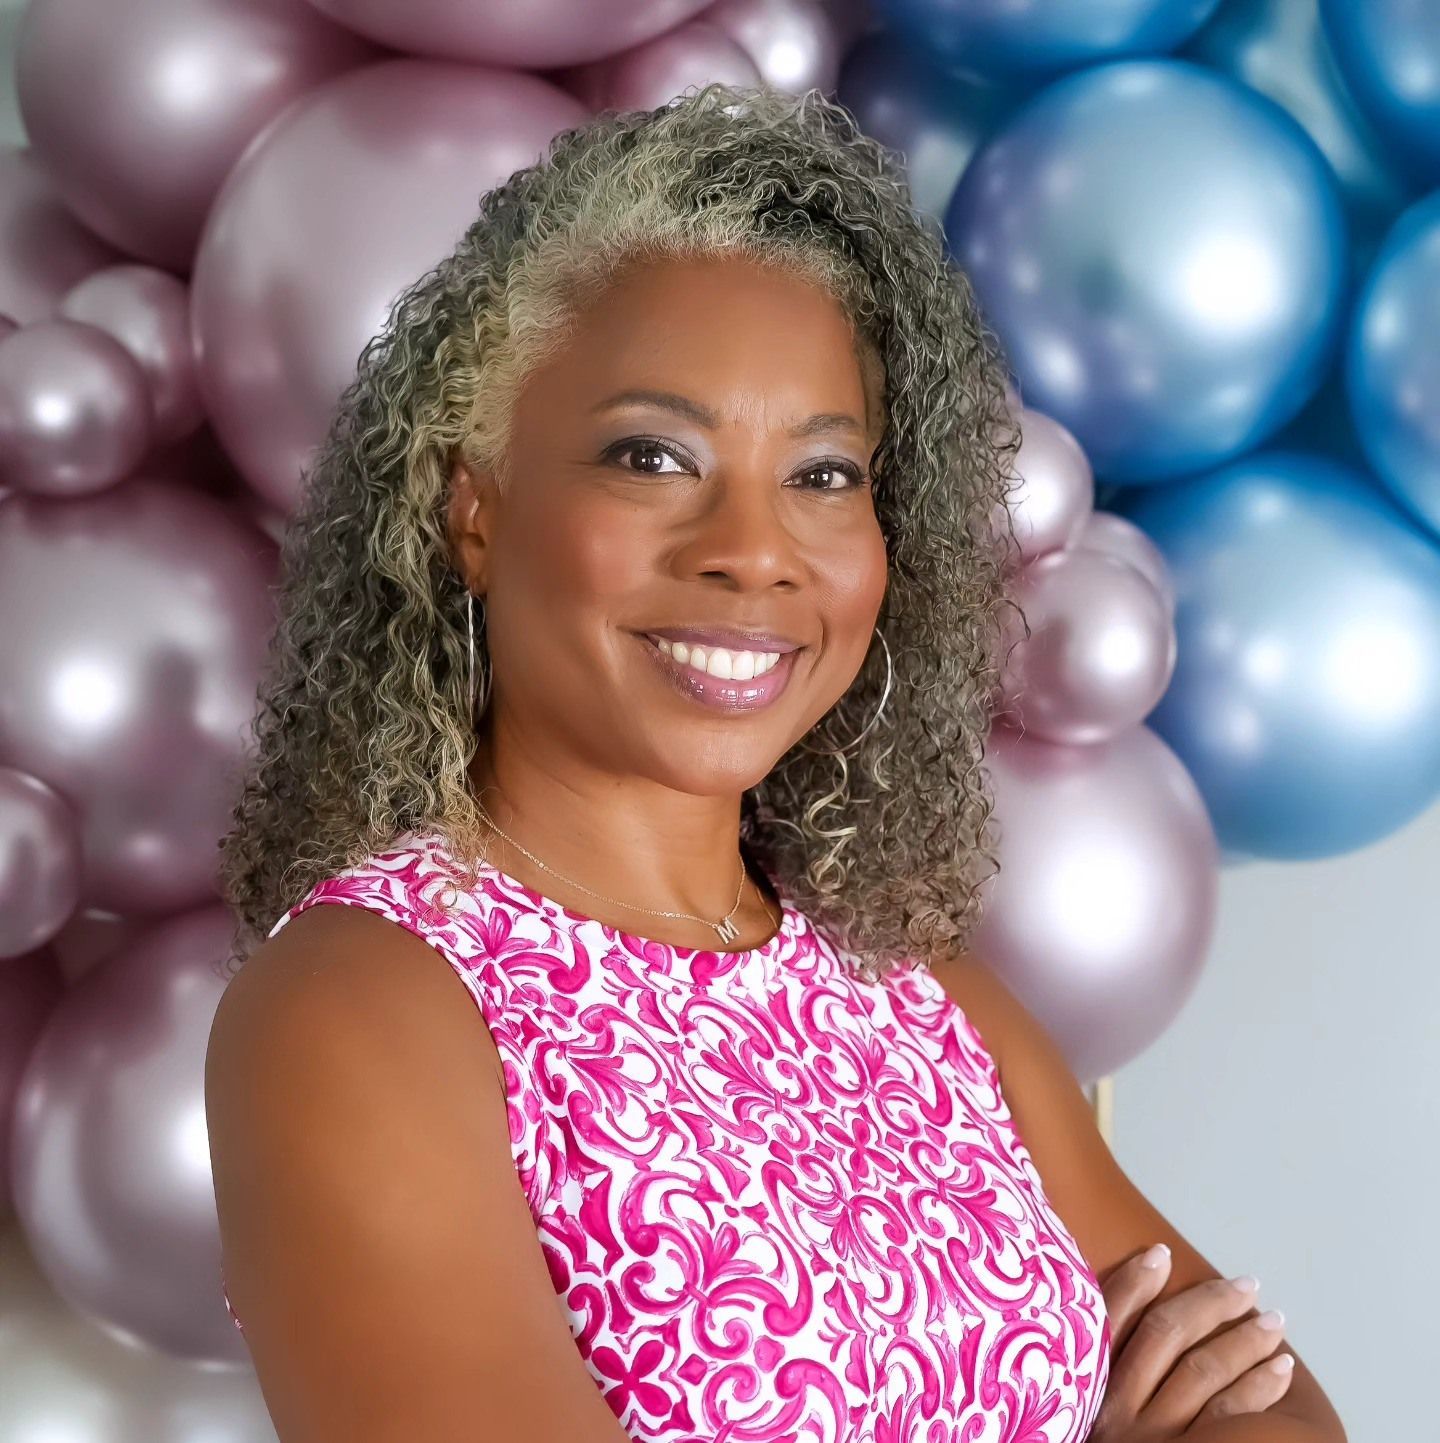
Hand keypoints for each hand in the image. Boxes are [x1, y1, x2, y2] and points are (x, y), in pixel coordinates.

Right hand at [1086, 1243, 1294, 1440]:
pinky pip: (1234, 1419)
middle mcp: (1118, 1418)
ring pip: (1206, 1374)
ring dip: (1245, 1342)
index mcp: (1084, 1397)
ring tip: (1274, 1324)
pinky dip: (1259, 1388)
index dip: (1133, 1284)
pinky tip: (1279, 1371)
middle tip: (1247, 1287)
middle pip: (1167, 1340)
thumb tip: (1116, 1327)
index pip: (1107, 1323)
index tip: (1161, 1252)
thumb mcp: (1080, 1423)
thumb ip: (1098, 1378)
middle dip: (1209, 1306)